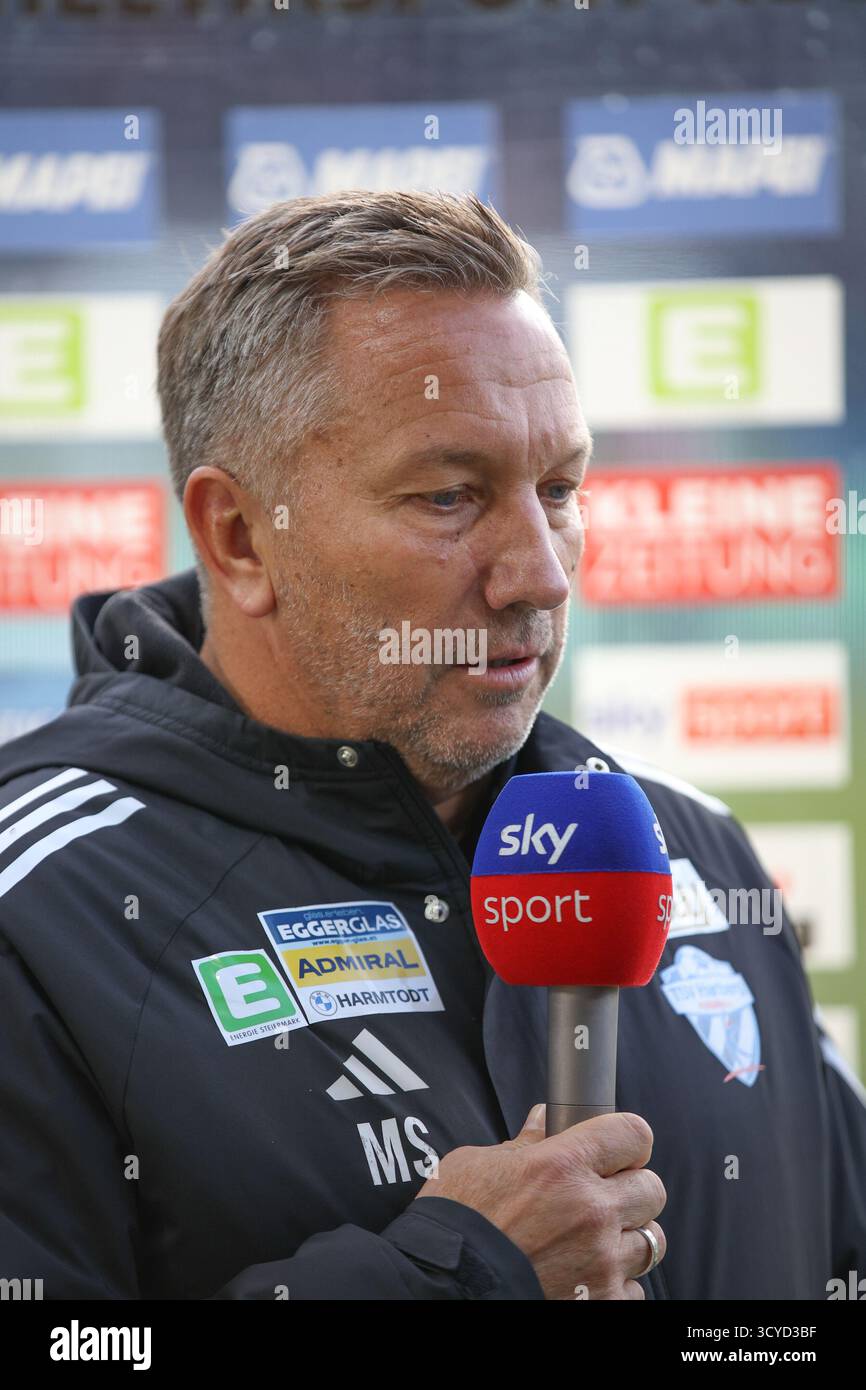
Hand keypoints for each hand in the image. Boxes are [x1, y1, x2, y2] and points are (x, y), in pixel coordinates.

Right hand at [415, 1103, 665, 1299]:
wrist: (440, 1285)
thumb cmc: (455, 1222)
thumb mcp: (479, 1164)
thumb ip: (522, 1144)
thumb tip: (543, 1121)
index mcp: (562, 1164)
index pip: (633, 1133)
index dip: (627, 1139)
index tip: (618, 1147)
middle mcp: (591, 1209)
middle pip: (651, 1188)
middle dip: (631, 1188)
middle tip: (603, 1194)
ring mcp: (600, 1260)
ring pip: (650, 1240)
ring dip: (626, 1237)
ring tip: (596, 1238)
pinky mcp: (600, 1301)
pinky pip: (634, 1286)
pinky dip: (617, 1281)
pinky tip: (588, 1273)